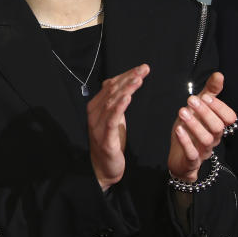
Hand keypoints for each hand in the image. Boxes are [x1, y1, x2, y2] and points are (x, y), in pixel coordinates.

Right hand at [87, 64, 148, 189]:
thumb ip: (116, 102)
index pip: (111, 85)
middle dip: (129, 78)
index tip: (142, 68)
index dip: (126, 75)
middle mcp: (94, 114)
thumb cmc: (111, 142)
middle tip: (144, 69)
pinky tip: (128, 98)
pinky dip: (119, 107)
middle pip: (112, 91)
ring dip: (125, 89)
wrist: (104, 169)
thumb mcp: (114, 119)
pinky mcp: (104, 139)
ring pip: (112, 103)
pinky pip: (111, 120)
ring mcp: (98, 126)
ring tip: (137, 80)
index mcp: (96, 107)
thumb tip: (126, 82)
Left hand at [167, 72, 236, 181]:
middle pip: (218, 127)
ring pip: (206, 139)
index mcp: (217, 125)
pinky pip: (192, 153)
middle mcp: (213, 139)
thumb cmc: (191, 131)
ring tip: (182, 112)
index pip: (229, 117)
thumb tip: (219, 75)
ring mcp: (203, 151)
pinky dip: (186, 141)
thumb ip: (210, 93)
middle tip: (190, 101)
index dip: (219, 107)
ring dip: (195, 125)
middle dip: (205, 112)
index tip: (205, 96)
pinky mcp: (191, 161)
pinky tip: (178, 129)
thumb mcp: (198, 109)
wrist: (179, 158)